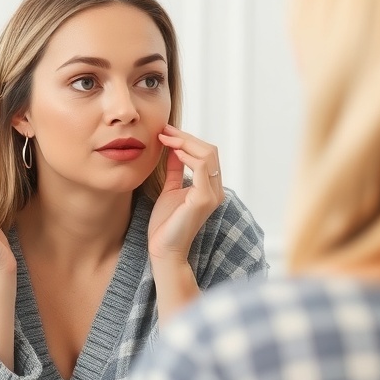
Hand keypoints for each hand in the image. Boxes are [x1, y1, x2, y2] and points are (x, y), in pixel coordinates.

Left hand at [148, 125, 223, 262]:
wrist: (163, 250)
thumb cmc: (165, 224)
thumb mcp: (170, 190)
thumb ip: (175, 171)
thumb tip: (174, 148)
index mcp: (210, 188)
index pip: (206, 154)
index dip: (187, 139)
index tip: (166, 132)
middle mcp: (217, 190)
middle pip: (209, 150)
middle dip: (186, 137)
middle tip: (164, 130)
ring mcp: (213, 194)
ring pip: (207, 155)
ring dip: (185, 142)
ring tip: (165, 138)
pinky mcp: (204, 199)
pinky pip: (200, 167)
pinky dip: (187, 155)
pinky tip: (172, 151)